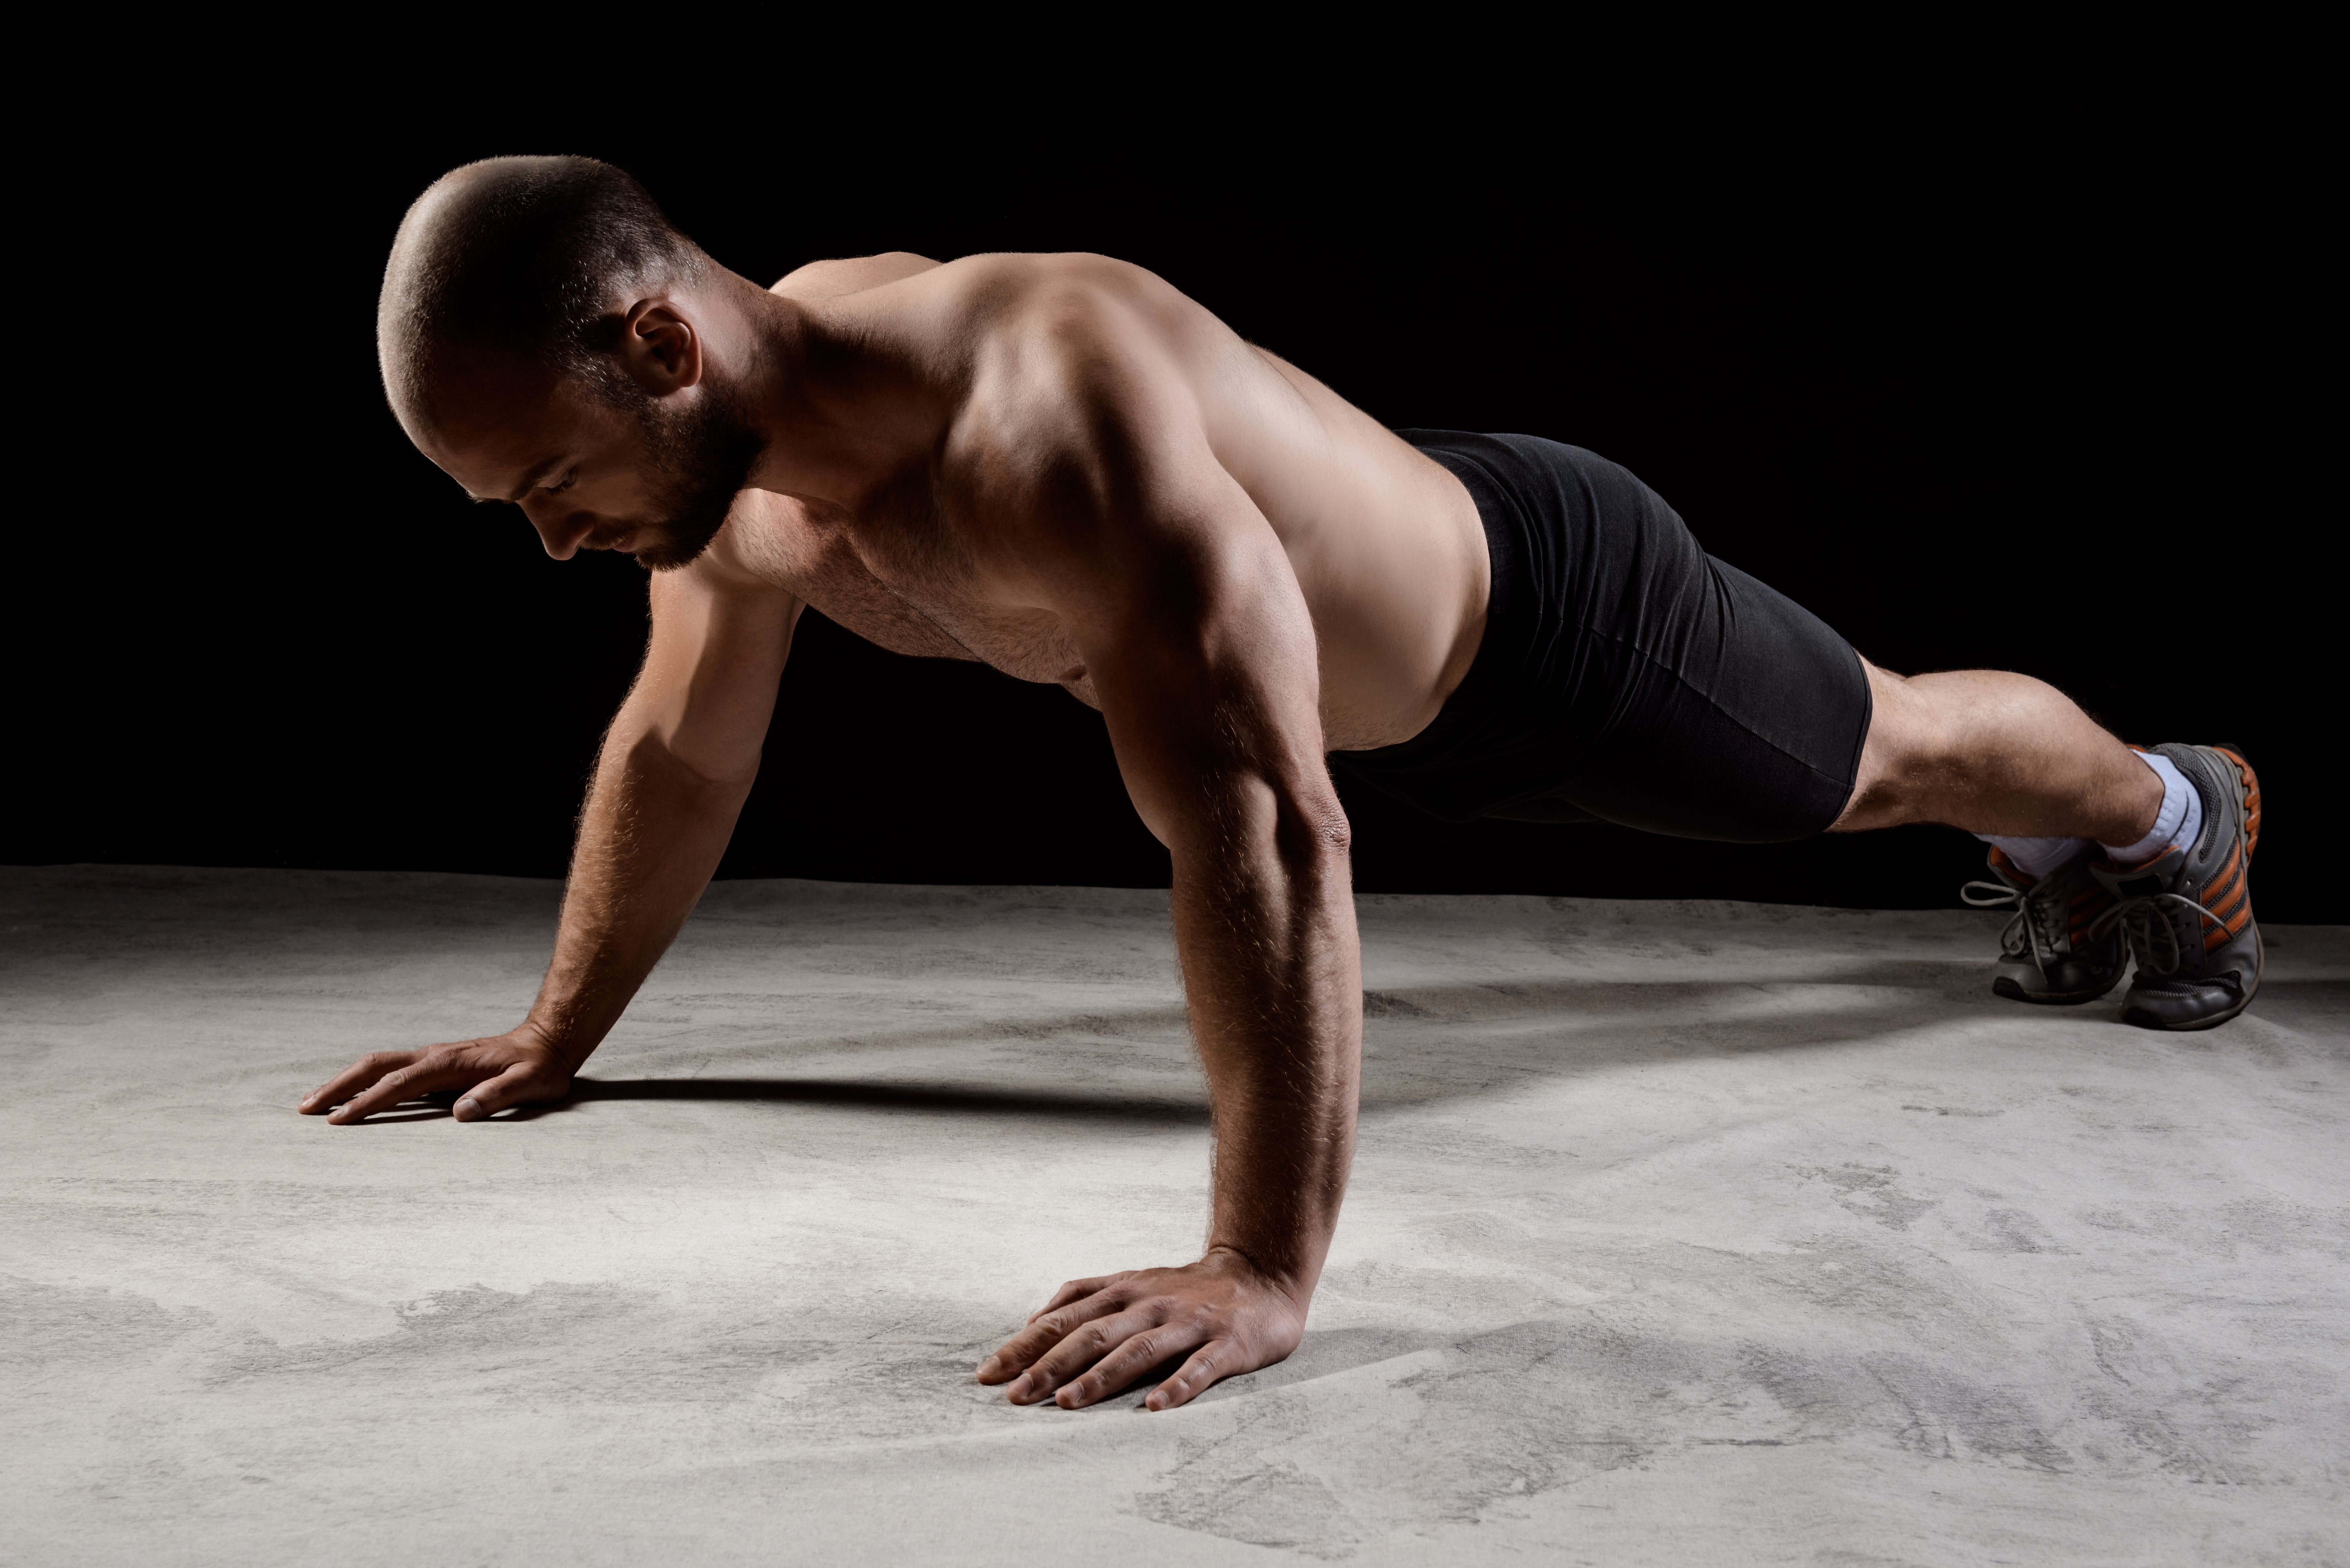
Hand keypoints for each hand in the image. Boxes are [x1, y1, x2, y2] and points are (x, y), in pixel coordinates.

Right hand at [298, 1026, 574, 1124]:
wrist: (548, 1041)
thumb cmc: (540, 1067)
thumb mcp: (530, 1083)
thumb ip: (497, 1096)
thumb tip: (461, 1112)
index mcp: (450, 1064)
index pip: (400, 1084)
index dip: (369, 1102)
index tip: (339, 1118)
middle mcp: (435, 1056)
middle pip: (375, 1066)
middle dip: (339, 1085)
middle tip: (305, 1107)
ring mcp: (433, 1058)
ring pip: (379, 1064)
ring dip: (346, 1080)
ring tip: (314, 1102)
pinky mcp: (436, 1063)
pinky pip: (392, 1069)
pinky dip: (366, 1079)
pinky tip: (353, 1094)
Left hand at [975, 1249, 1306, 1410]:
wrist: (1262, 1272)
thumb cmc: (1186, 1289)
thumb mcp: (1130, 1283)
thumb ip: (1084, 1297)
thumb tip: (1031, 1323)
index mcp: (1123, 1292)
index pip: (1063, 1318)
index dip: (1025, 1345)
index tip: (988, 1373)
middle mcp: (1150, 1304)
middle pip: (1092, 1334)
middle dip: (1049, 1365)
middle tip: (1014, 1396)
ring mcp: (1189, 1322)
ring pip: (1138, 1350)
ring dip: (1101, 1377)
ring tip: (1068, 1402)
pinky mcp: (1227, 1342)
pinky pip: (1200, 1367)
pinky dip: (1177, 1386)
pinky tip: (1155, 1408)